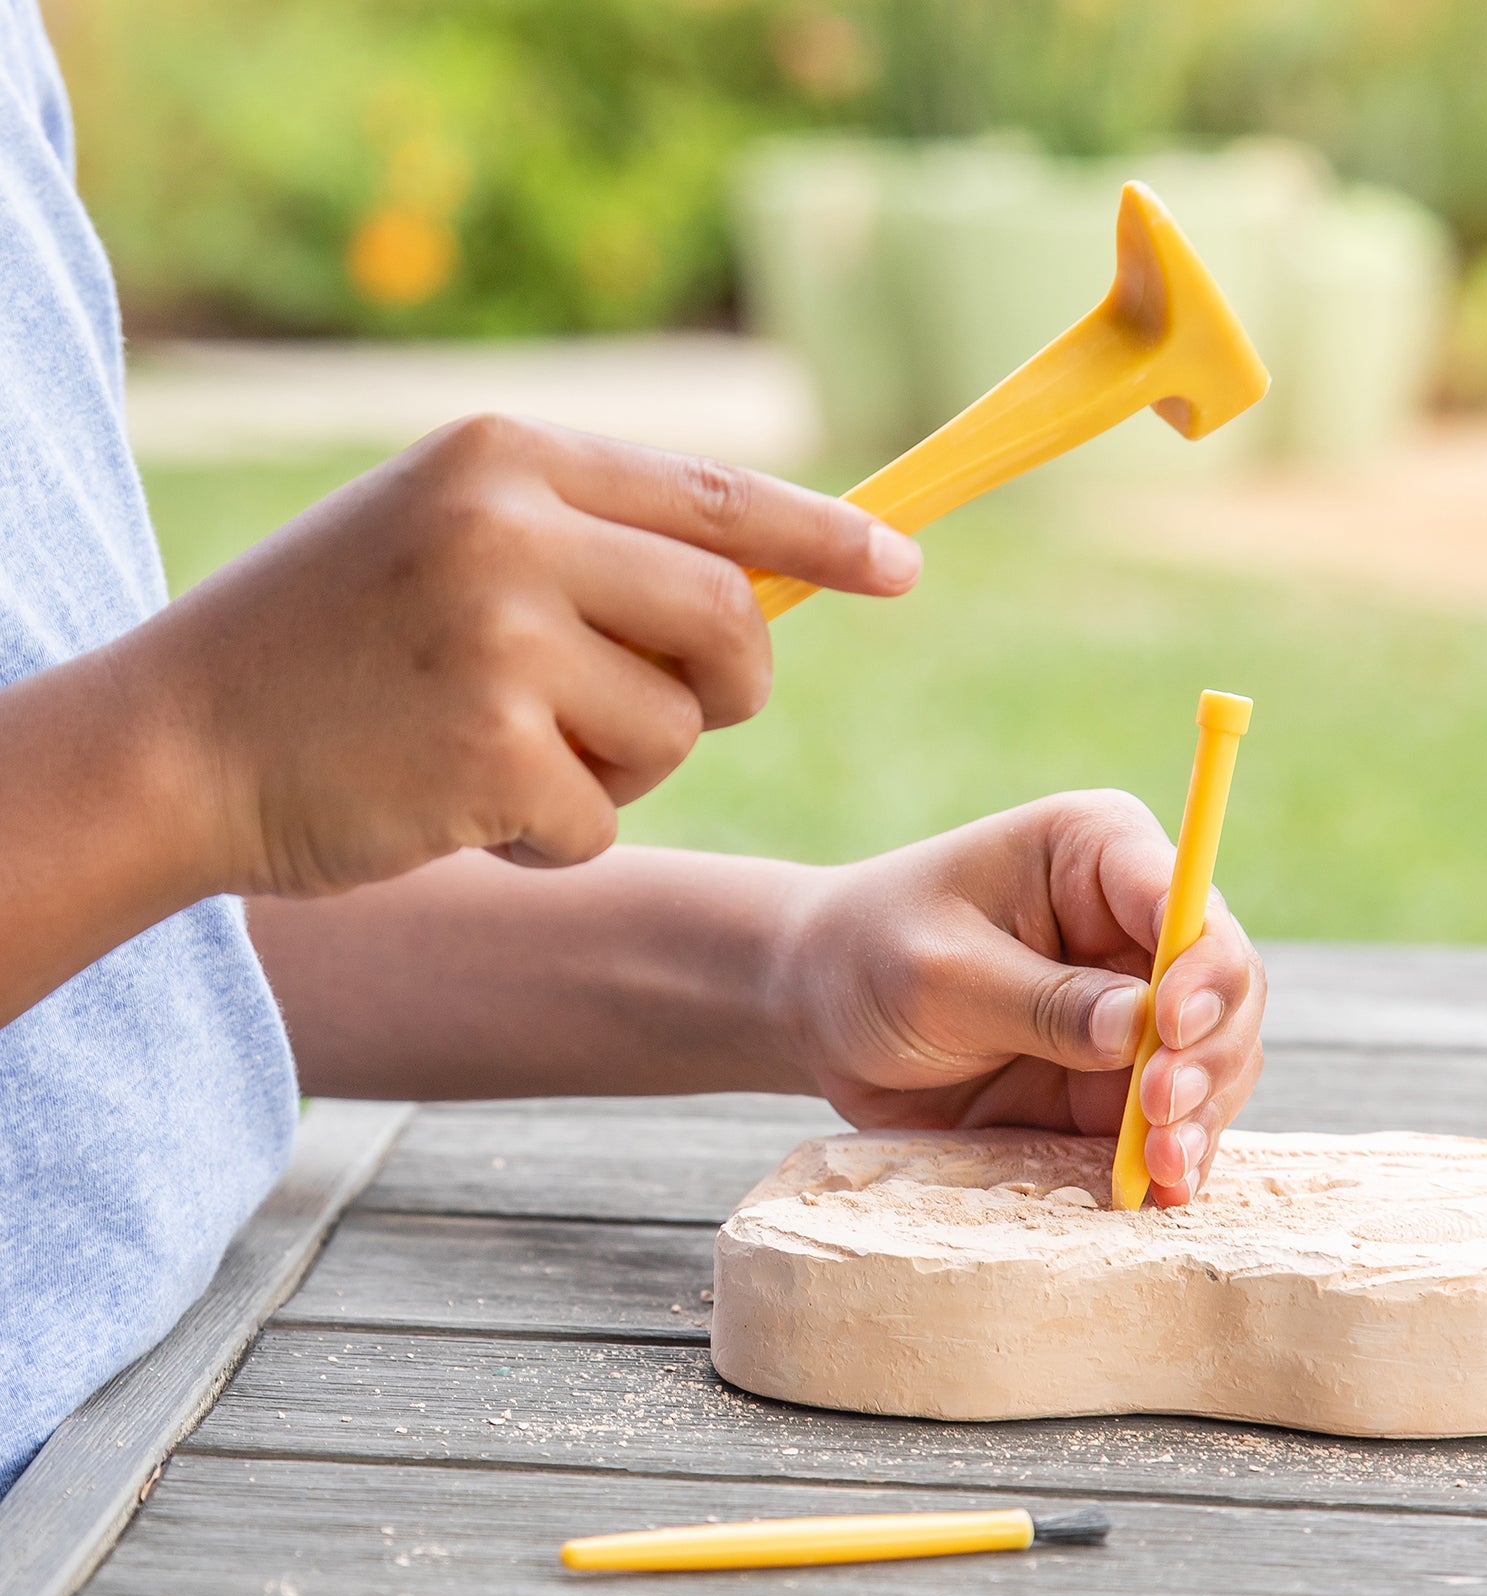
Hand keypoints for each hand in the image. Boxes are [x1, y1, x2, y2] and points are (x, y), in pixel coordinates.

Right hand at [139, 416, 921, 897]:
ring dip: (618, 767)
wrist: (174, 741)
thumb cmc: (329, 646)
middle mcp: (511, 528)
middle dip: (725, 690)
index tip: (900, 568)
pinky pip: (604, 820)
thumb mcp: (450, 540)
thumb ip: (595, 546)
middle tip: (668, 717)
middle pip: (730, 624)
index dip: (826, 538)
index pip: (716, 494)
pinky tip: (462, 809)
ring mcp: (501, 639)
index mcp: (508, 455)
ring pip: (675, 729)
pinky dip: (553, 838)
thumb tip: (765, 586)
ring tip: (503, 752)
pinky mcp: (490, 755)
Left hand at [781, 791, 1265, 1204]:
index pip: (1183, 899)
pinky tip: (1166, 1189)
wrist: (820, 1012)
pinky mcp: (1118, 1078)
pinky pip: (1175, 1117)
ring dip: (1201, 1114)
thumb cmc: (868, 956)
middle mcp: (1134, 924)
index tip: (1171, 1027)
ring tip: (1164, 1165)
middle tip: (1157, 1110)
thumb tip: (1141, 1028)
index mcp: (1096, 852)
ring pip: (1216, 1058)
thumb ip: (1039, 1002)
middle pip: (1224, 984)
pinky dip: (1178, 1153)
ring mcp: (1136, 1005)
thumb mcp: (940, 973)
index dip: (1199, 965)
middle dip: (1207, 1052)